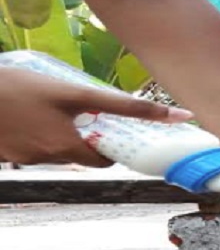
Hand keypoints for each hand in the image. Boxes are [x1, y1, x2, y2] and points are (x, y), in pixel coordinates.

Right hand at [0, 67, 189, 165]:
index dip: (111, 149)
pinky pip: (29, 148)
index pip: (104, 162)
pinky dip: (33, 134)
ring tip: (45, 110)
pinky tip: (23, 116)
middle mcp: (47, 159)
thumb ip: (119, 105)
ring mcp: (23, 158)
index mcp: (67, 147)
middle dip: (84, 139)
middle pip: (79, 156)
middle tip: (79, 116)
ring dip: (56, 135)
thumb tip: (172, 115)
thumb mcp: (71, 91)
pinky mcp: (5, 154)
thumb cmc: (18, 87)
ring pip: (53, 152)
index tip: (114, 136)